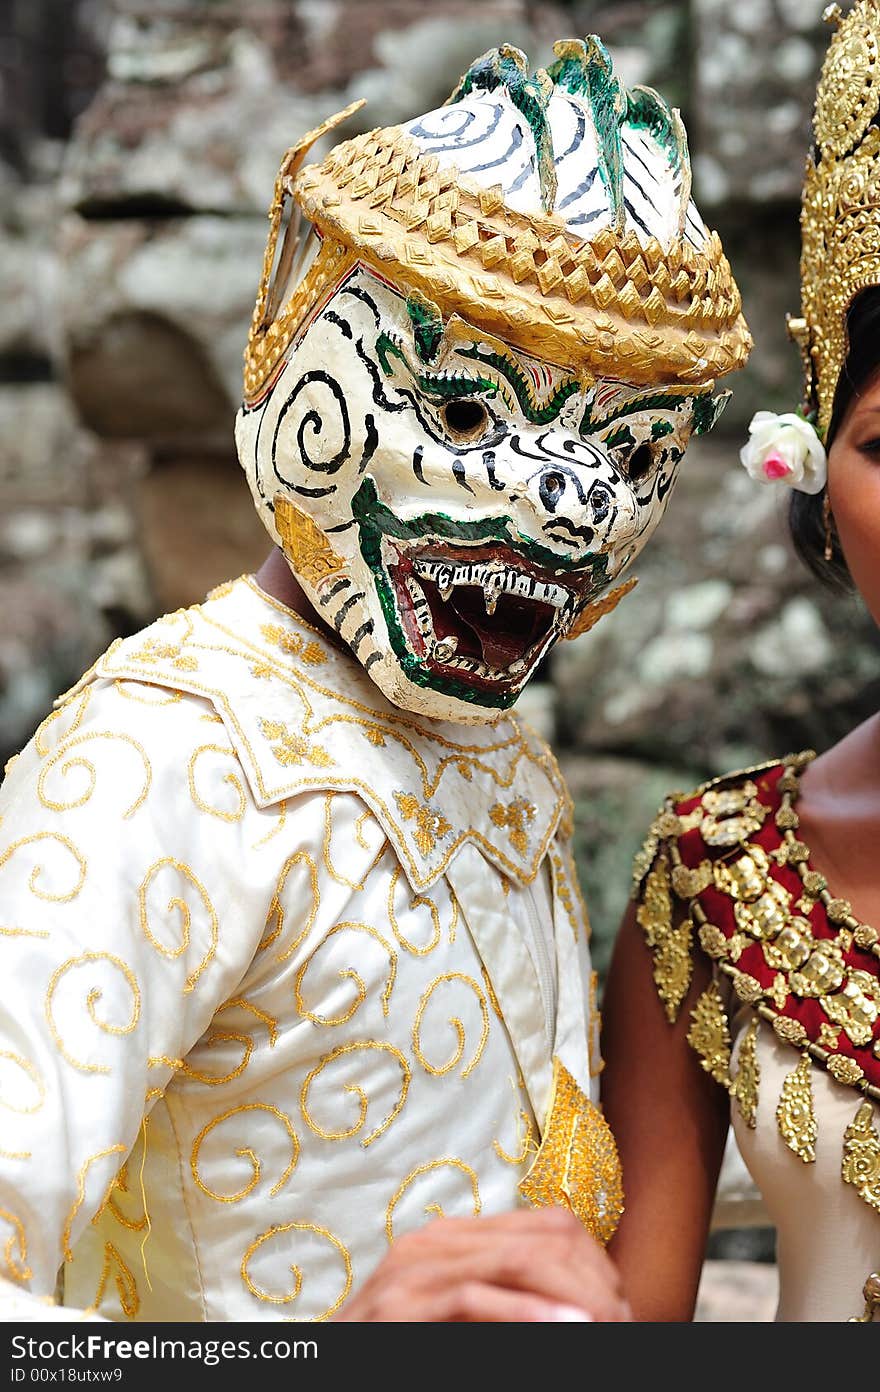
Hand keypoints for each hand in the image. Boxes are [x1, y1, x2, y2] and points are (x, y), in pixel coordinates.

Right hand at [335, 1207, 631, 1321]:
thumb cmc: (399, 1349)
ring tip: (607, 1325)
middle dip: (596, 1282)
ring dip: (576, 1298)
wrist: (326, 1370)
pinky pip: (476, 1299)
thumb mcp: (461, 1320)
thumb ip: (504, 1302)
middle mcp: (434, 1242)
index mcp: (454, 1238)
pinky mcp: (400, 1306)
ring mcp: (413, 1270)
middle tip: (627, 1320)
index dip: (598, 1265)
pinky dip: (530, 1316)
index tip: (625, 1307)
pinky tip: (567, 1330)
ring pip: (521, 1261)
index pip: (549, 1226)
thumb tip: (583, 1310)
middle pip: (546, 1238)